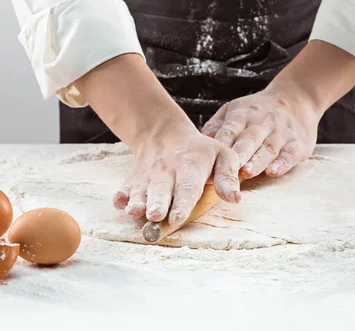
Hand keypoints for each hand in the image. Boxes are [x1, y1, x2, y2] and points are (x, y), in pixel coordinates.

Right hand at [113, 128, 241, 224]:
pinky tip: (119, 203)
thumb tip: (235, 198)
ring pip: (142, 190)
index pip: (188, 187)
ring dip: (138, 201)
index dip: (182, 203)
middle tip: (155, 216)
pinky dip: (121, 195)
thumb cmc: (201, 152)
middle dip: (158, 203)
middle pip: (161, 189)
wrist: (165, 135)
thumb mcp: (223, 156)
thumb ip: (228, 177)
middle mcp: (167, 172)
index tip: (177, 218)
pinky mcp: (134, 179)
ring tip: (134, 212)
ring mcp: (148, 176)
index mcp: (191, 166)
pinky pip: (125, 187)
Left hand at [202, 40, 354, 178]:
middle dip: (238, 154)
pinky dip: (282, 164)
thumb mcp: (234, 110)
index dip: (220, 145)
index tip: (209, 160)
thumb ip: (216, 127)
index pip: (229, 130)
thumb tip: (198, 146)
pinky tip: (273, 172)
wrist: (296, 97)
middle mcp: (262, 123)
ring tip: (247, 173)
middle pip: (248, 139)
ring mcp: (281, 133)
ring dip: (257, 161)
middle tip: (228, 169)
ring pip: (268, 148)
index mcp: (242, 115)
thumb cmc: (257, 110)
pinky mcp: (298, 144)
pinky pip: (289, 154)